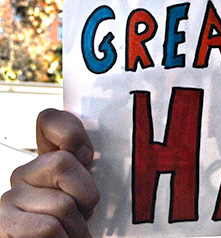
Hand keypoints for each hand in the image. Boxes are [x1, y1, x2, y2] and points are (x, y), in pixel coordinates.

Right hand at [0, 109, 98, 237]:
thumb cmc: (75, 228)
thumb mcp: (88, 196)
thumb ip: (85, 173)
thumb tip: (84, 155)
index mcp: (48, 162)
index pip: (49, 119)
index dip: (71, 131)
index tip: (87, 157)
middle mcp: (24, 174)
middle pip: (62, 162)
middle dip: (86, 195)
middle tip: (84, 214)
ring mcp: (9, 198)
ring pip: (62, 204)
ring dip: (77, 228)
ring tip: (71, 234)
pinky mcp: (2, 223)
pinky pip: (47, 228)